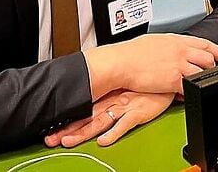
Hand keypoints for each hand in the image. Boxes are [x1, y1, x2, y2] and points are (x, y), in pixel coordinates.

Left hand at [44, 90, 174, 147]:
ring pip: (99, 121)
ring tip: (68, 141)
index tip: (51, 129)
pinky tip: (103, 140)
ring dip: (83, 132)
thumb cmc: (148, 83)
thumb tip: (95, 107)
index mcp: (108, 96)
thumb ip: (111, 96)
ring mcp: (125, 106)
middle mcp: (113, 101)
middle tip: (51, 139)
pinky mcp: (138, 112)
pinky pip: (124, 124)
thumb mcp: (125, 87)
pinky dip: (113, 132)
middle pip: (86, 118)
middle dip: (68, 130)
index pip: (82, 109)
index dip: (66, 120)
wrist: (166, 76)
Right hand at [84, 33, 217, 99]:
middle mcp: (181, 51)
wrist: (121, 62)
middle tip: (215, 73)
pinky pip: (190, 87)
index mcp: (177, 40)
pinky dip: (190, 91)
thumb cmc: (131, 52)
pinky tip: (186, 94)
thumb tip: (174, 48)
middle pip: (208, 58)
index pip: (205, 44)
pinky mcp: (174, 80)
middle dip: (214, 67)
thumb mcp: (155, 40)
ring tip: (200, 85)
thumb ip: (170, 44)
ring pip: (202, 72)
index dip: (217, 51)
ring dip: (203, 80)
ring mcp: (179, 65)